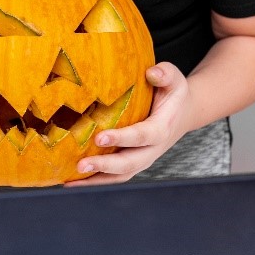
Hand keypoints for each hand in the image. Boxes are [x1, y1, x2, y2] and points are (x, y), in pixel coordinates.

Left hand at [67, 63, 192, 185]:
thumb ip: (165, 74)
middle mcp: (153, 149)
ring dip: (96, 179)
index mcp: (162, 129)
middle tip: (81, 164)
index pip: (142, 136)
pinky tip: (72, 181)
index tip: (100, 137)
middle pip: (129, 163)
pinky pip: (114, 177)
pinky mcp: (133, 163)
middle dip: (104, 165)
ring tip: (71, 179)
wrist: (183, 114)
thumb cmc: (174, 94)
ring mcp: (143, 159)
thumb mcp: (174, 79)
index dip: (122, 138)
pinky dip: (94, 181)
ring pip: (120, 175)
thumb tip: (151, 73)